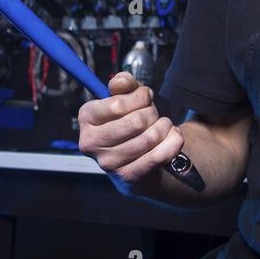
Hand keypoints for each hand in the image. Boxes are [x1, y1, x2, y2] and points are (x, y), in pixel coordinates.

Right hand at [77, 71, 184, 194]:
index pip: (118, 104)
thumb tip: (121, 80)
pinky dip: (173, 142)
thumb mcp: (126, 99)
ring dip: (165, 127)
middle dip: (153, 113)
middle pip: (137, 121)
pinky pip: (160, 156)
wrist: (137, 161)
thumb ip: (123, 84)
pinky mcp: (128, 178)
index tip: (144, 98)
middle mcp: (92, 143)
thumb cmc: (130, 124)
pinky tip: (172, 138)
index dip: (140, 97)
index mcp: (86, 118)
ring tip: (163, 126)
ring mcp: (109, 163)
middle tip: (153, 115)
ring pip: (150, 138)